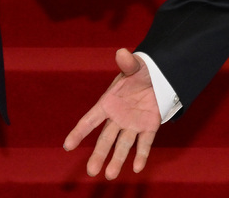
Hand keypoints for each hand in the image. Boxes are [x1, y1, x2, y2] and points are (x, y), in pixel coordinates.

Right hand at [64, 48, 160, 178]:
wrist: (160, 76)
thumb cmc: (141, 70)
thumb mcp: (135, 65)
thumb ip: (128, 63)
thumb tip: (122, 53)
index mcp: (109, 102)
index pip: (91, 119)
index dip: (79, 132)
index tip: (67, 146)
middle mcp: (118, 117)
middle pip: (105, 139)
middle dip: (98, 154)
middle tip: (91, 171)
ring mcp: (133, 124)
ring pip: (123, 145)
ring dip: (117, 160)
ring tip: (110, 175)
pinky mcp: (149, 127)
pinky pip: (144, 143)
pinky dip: (141, 155)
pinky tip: (138, 168)